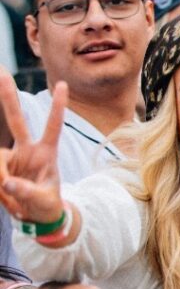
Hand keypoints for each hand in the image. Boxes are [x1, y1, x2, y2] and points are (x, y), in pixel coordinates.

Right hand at [0, 72, 64, 223]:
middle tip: (2, 73)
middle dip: (8, 97)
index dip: (57, 107)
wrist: (36, 215)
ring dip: (0, 180)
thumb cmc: (47, 206)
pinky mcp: (2, 164)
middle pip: (17, 119)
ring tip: (10, 199)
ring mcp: (13, 155)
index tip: (63, 85)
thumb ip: (27, 192)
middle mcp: (28, 149)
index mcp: (47, 153)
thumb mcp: (43, 202)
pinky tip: (4, 197)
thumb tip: (7, 183)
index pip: (53, 126)